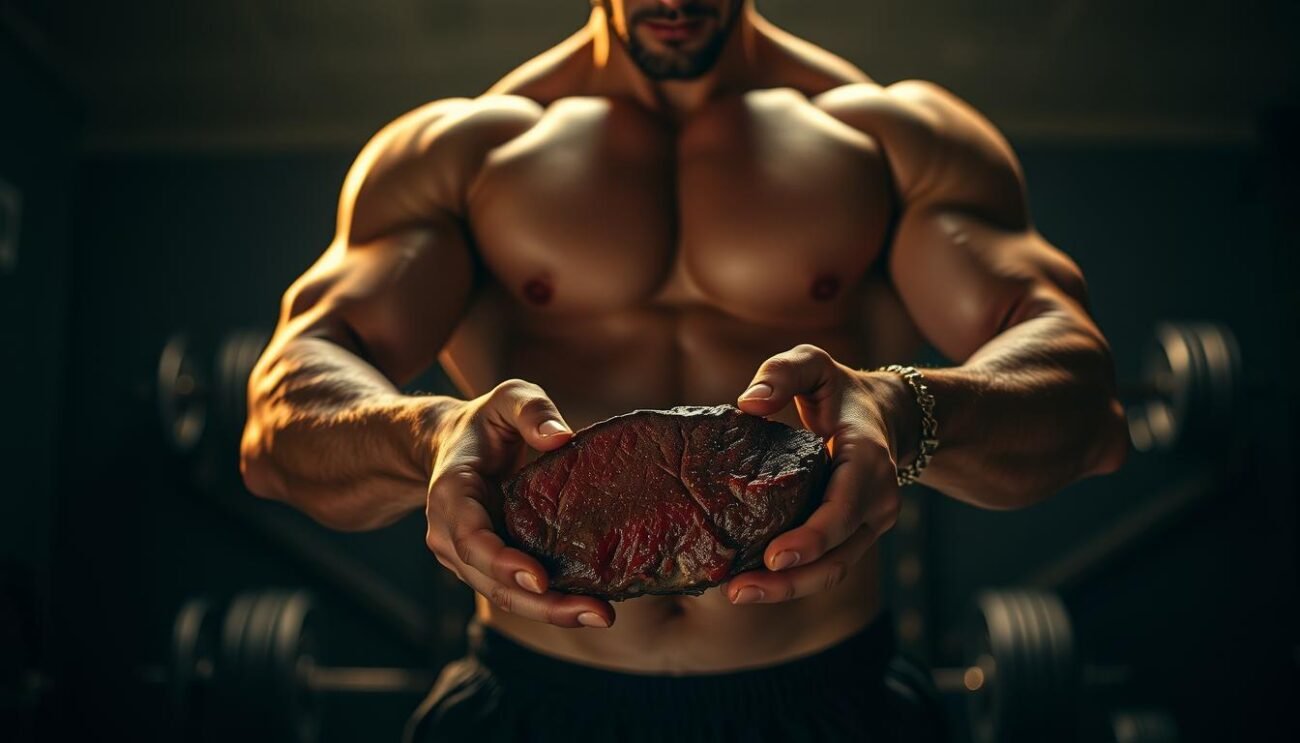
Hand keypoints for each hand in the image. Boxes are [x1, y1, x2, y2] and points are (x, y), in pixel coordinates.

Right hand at [424, 379, 615, 627]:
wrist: (453, 445)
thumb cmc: (486, 422)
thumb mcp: (507, 398)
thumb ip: (532, 409)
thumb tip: (561, 436)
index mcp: (451, 495)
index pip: (470, 538)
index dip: (501, 562)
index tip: (539, 577)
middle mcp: (451, 535)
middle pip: (492, 583)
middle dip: (542, 605)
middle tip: (595, 612)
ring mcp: (467, 557)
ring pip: (506, 596)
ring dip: (552, 611)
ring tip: (601, 613)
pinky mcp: (490, 566)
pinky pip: (518, 590)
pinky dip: (551, 602)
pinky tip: (590, 604)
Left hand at [725, 344, 906, 604]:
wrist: (886, 415)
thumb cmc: (839, 390)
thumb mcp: (813, 364)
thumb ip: (782, 372)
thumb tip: (748, 402)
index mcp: (868, 460)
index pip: (844, 508)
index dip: (812, 537)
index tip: (774, 556)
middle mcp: (877, 500)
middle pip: (838, 555)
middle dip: (792, 580)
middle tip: (740, 591)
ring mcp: (869, 524)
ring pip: (833, 570)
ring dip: (789, 589)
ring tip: (739, 594)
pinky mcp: (855, 537)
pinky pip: (827, 565)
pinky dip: (793, 579)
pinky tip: (752, 583)